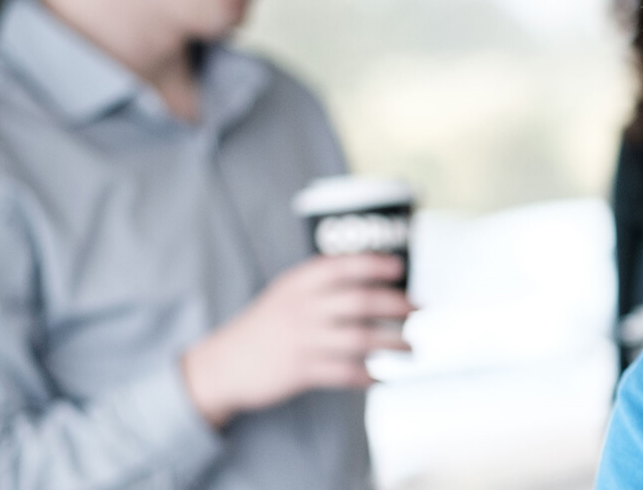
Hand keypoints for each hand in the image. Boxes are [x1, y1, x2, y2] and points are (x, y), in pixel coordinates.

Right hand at [181, 254, 414, 426]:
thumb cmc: (266, 326)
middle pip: (361, 301)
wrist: (223, 365)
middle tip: (420, 308)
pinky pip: (345, 372)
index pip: (343, 266)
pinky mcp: (301, 371)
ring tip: (412, 348)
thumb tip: (378, 281)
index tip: (400, 268)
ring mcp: (302, 340)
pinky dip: (368, 375)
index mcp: (298, 284)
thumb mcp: (286, 294)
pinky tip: (382, 377)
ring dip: (394, 343)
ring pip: (361, 339)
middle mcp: (302, 308)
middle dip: (397, 304)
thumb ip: (322, 285)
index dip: (375, 264)